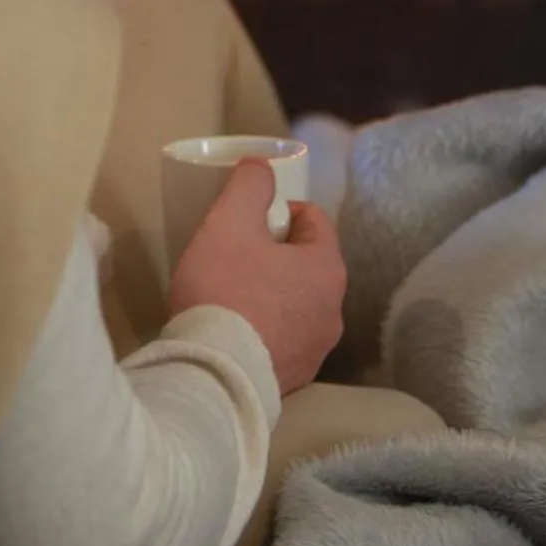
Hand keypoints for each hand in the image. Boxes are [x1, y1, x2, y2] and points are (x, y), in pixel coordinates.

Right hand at [167, 159, 346, 395]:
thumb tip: (262, 166)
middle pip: (306, 264)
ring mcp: (317, 351)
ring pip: (296, 303)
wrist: (211, 376)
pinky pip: (283, 340)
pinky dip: (265, 330)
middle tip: (234, 256)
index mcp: (327, 269)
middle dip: (274, 254)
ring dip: (271, 293)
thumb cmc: (224, 291)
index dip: (278, 212)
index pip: (312, 220)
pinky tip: (234, 333)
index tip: (245, 222)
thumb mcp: (229, 221)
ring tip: (230, 296)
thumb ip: (250, 184)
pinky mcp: (295, 379)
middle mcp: (334, 311)